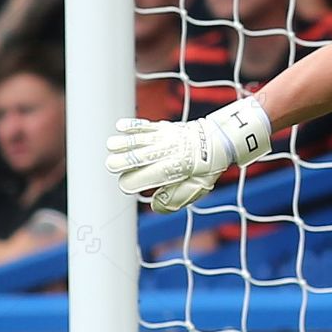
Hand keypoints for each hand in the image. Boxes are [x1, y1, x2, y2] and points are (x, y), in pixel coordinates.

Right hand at [104, 97, 272, 212]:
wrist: (219, 141)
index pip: (143, 177)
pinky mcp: (165, 128)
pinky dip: (132, 126)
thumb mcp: (197, 189)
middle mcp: (166, 153)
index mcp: (172, 170)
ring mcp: (164, 138)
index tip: (127, 186)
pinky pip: (146, 125)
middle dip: (120, 162)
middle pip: (135, 158)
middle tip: (113, 165)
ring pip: (137, 139)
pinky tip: (120, 127)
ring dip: (121, 143)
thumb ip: (175, 199)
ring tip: (111, 146)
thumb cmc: (207, 168)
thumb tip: (155, 205)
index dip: (130, 183)